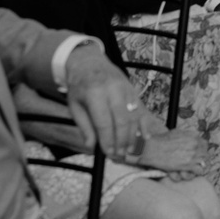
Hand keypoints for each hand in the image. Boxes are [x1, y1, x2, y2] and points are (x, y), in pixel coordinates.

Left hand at [62, 45, 144, 160]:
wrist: (89, 63)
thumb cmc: (80, 87)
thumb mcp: (74, 106)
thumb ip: (84, 126)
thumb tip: (91, 147)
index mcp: (95, 93)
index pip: (104, 122)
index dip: (107, 140)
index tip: (108, 154)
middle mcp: (113, 90)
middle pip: (122, 121)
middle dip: (121, 141)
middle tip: (119, 155)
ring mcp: (126, 89)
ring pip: (133, 116)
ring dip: (132, 136)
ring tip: (128, 150)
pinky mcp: (133, 90)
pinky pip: (141, 109)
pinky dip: (144, 124)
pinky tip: (145, 137)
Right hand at [130, 125, 210, 179]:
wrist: (153, 149)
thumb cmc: (162, 140)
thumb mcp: (176, 132)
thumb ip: (187, 134)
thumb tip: (194, 136)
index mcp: (193, 136)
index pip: (204, 143)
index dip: (201, 149)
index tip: (198, 153)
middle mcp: (195, 144)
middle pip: (205, 153)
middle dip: (202, 157)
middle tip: (198, 161)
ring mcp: (192, 155)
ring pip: (204, 162)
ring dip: (200, 165)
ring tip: (196, 167)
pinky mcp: (188, 165)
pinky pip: (199, 170)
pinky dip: (197, 172)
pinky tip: (193, 172)